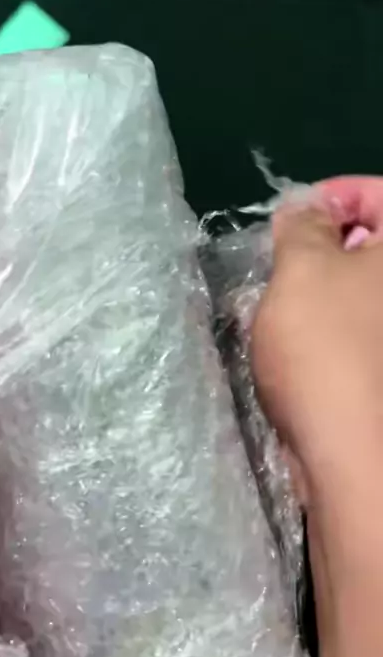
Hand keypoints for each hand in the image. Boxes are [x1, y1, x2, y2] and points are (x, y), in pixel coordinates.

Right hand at [251, 177, 382, 502]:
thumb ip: (302, 223)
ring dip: (326, 289)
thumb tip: (307, 208)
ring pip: (365, 291)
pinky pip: (363, 330)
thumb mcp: (301, 268)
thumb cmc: (329, 350)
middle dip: (328, 244)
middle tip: (284, 261)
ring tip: (283, 306)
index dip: (337, 193)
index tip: (294, 216)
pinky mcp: (382, 374)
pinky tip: (300, 345)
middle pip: (377, 245)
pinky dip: (334, 326)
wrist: (356, 462)